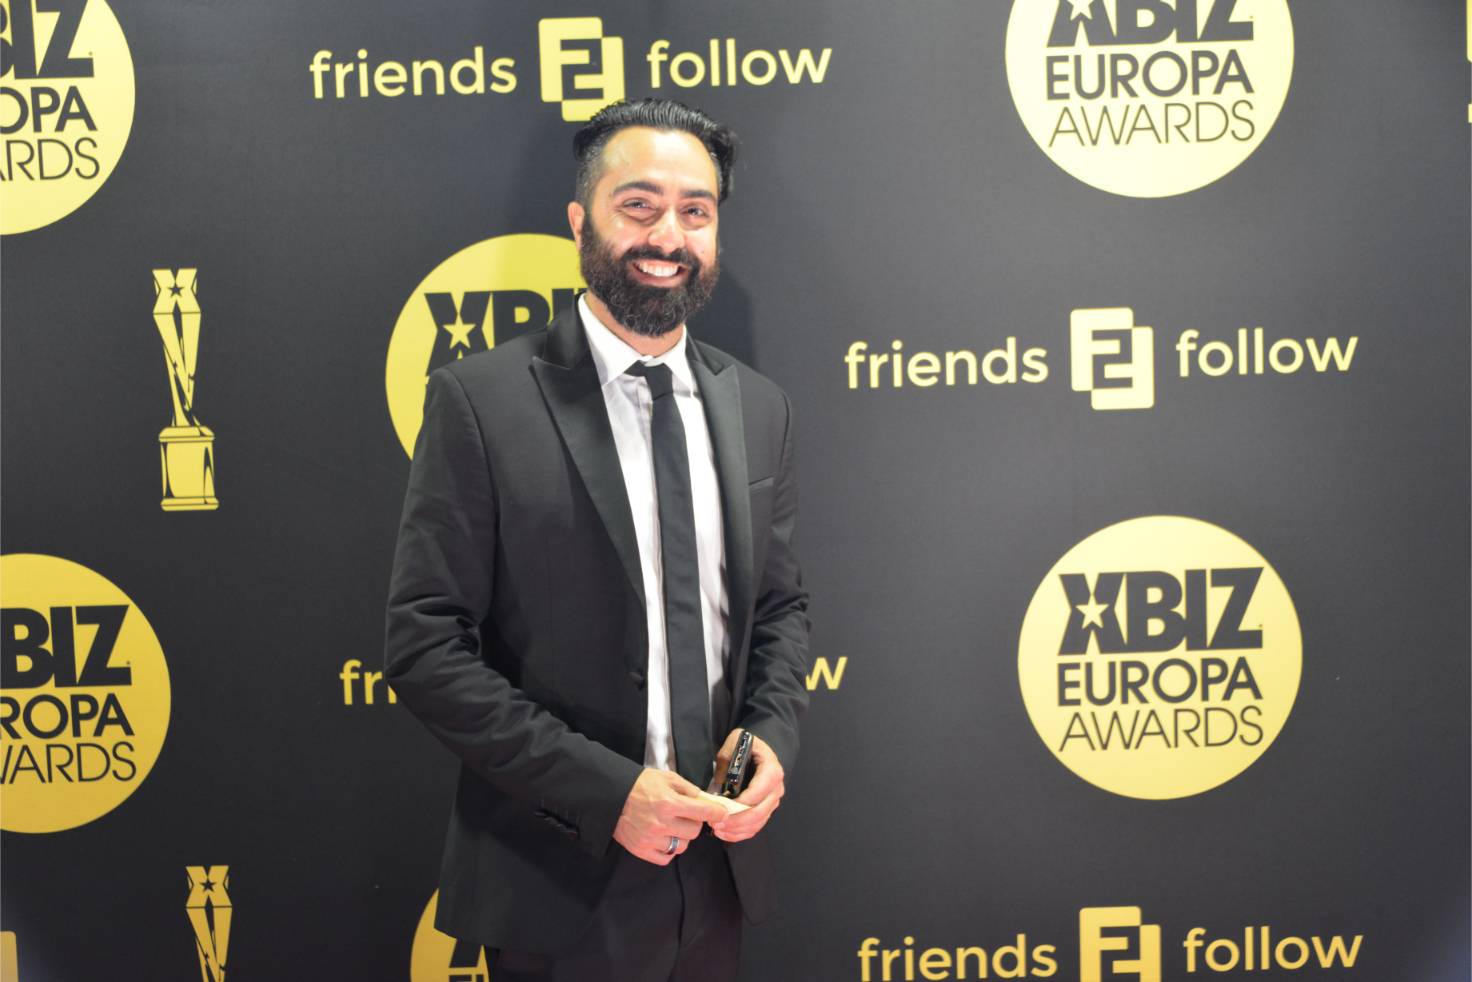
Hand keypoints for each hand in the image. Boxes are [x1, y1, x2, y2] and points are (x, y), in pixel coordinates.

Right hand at [613, 768, 729, 865]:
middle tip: (685, 816)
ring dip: (681, 837)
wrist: (611, 795)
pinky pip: (667, 858)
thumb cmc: (639, 785)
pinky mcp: (642, 850)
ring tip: (671, 826)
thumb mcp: (666, 778)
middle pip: (694, 832)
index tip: (721, 814)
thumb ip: (688, 789)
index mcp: (669, 803)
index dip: (716, 813)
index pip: (703, 813)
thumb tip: (707, 800)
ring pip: (682, 846)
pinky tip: (664, 838)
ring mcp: (651, 839)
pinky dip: (669, 850)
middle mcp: (661, 823)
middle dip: (694, 823)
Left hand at [709, 730, 783, 842]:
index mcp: (771, 770)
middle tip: (716, 823)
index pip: (758, 792)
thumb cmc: (749, 745)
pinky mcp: (767, 810)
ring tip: (717, 829)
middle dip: (736, 821)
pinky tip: (725, 833)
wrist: (762, 750)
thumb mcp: (735, 741)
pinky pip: (756, 827)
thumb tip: (718, 783)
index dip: (741, 803)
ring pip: (757, 823)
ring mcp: (773, 801)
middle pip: (759, 812)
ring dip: (737, 830)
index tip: (722, 808)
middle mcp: (776, 789)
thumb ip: (726, 758)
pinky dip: (741, 833)